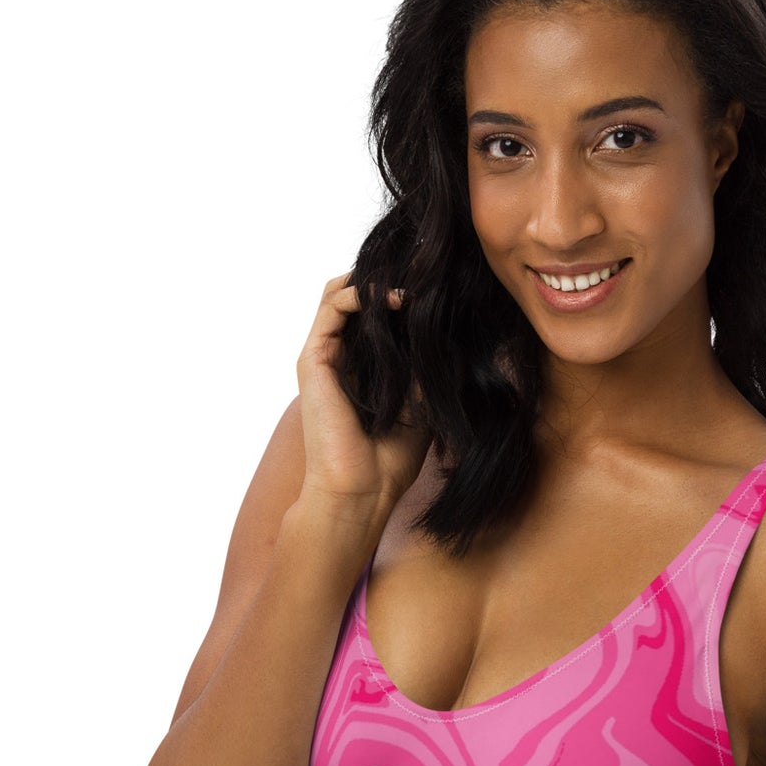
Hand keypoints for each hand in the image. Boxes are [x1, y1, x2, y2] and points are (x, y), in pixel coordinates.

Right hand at [295, 267, 429, 510]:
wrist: (363, 490)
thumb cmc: (392, 459)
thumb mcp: (424, 401)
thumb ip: (429, 365)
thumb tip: (452, 328)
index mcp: (363, 367)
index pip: (376, 315)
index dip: (401, 294)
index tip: (435, 288)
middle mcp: (340, 358)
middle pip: (356, 297)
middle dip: (387, 279)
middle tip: (422, 274)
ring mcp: (324, 357)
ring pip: (340, 293)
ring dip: (375, 280)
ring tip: (409, 282)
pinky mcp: (313, 360)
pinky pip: (332, 307)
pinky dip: (361, 292)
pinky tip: (394, 298)